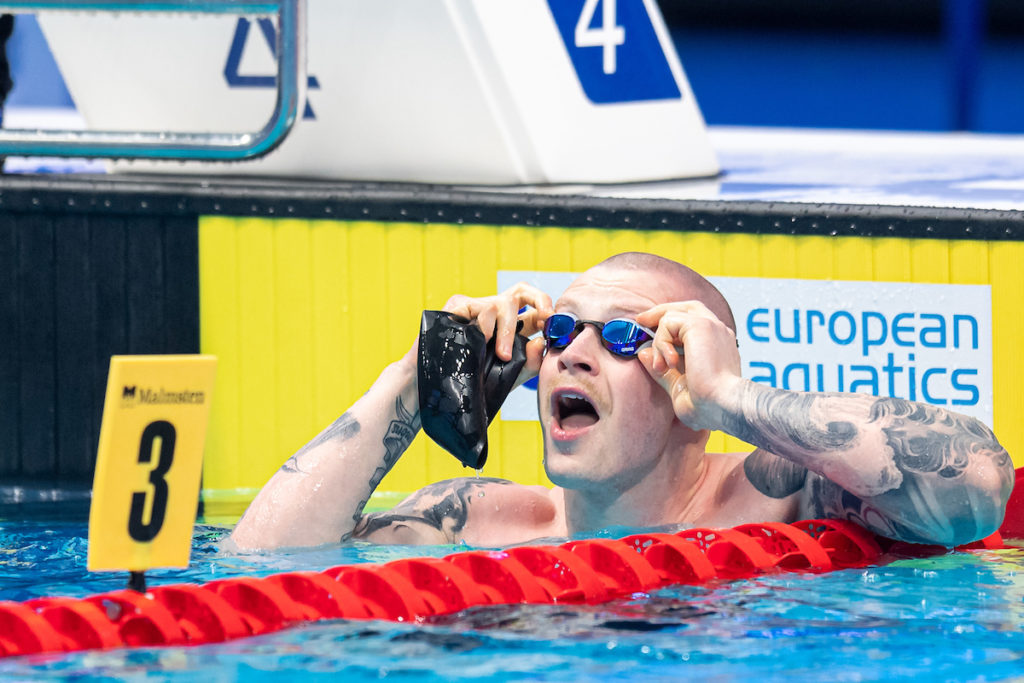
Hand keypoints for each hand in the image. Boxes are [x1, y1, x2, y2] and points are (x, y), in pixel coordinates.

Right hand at [443, 282, 553, 384]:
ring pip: (498, 303)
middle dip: (536, 305)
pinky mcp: (456, 308)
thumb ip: (529, 363)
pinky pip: (473, 307)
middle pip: (520, 291)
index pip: (534, 303)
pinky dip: (481, 327)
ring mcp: (475, 308)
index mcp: (512, 324)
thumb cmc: (477, 381)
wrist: (443, 389)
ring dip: (504, 331)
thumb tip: (540, 341)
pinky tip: (477, 342)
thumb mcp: (510, 376)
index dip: (546, 306)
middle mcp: (496, 312)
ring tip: (501, 354)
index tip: (551, 321)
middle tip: (541, 324)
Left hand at [634, 301, 741, 430]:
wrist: (723, 406)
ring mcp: (711, 326)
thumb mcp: (679, 387)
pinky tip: (668, 363)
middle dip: (660, 312)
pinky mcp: (700, 325)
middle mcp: (718, 332)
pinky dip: (661, 342)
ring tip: (661, 366)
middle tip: (641, 321)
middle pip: (686, 307)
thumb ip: (662, 370)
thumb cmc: (708, 405)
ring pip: (672, 316)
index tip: (649, 327)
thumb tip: (643, 353)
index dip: (669, 323)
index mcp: (718, 345)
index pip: (693, 321)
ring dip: (659, 342)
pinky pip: (668, 322)